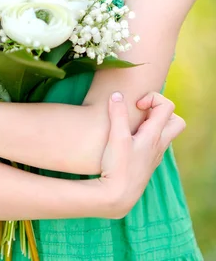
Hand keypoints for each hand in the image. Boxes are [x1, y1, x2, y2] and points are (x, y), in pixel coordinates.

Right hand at [99, 91, 185, 218]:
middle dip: (160, 111)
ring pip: (165, 134)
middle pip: (176, 122)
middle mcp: (159, 145)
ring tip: (133, 124)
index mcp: (154, 136)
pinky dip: (146, 136)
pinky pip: (155, 144)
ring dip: (154, 124)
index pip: (167, 106)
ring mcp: (154, 156)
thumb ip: (118, 114)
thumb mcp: (116, 137)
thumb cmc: (118, 168)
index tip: (136, 105)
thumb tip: (117, 95)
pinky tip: (129, 140)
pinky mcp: (147, 164)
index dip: (152, 98)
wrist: (118, 197)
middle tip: (141, 113)